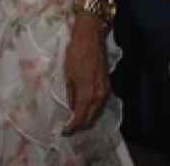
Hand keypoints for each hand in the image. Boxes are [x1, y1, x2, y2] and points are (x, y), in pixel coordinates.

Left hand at [63, 19, 109, 133]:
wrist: (91, 38)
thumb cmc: (76, 55)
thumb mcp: (68, 76)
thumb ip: (70, 95)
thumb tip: (70, 108)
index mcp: (87, 94)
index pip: (80, 118)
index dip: (71, 127)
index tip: (62, 131)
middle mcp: (99, 96)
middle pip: (90, 119)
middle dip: (79, 125)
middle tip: (68, 127)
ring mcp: (105, 91)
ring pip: (96, 112)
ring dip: (86, 118)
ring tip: (74, 119)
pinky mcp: (107, 86)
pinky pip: (100, 104)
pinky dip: (92, 110)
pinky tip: (84, 108)